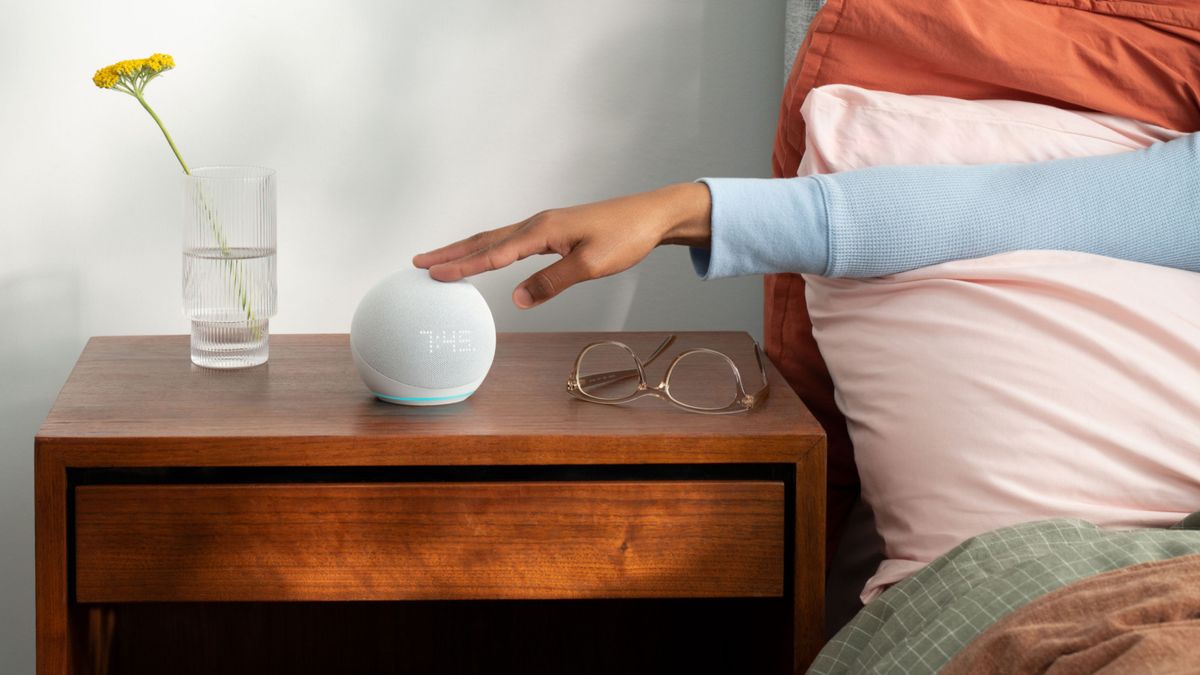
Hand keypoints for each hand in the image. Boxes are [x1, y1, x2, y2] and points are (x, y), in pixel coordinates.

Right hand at [412, 183, 711, 307]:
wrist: (650, 215)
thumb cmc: (625, 237)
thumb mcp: (591, 266)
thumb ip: (552, 282)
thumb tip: (518, 300)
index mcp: (542, 230)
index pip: (494, 254)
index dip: (463, 266)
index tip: (434, 275)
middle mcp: (537, 224)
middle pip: (484, 240)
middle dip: (451, 253)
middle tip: (418, 264)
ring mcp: (543, 225)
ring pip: (494, 239)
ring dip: (465, 250)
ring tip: (438, 259)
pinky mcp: (552, 231)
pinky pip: (510, 241)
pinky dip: (488, 249)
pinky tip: (485, 256)